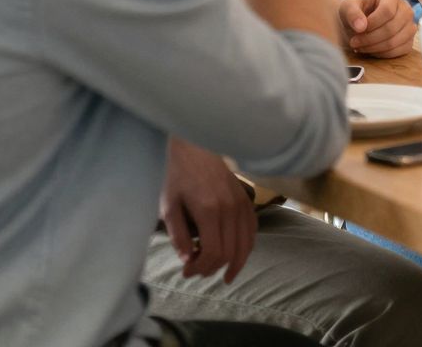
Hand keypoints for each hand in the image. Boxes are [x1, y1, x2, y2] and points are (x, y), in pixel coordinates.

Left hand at [159, 138, 257, 282]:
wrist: (196, 148)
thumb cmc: (177, 176)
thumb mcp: (168, 206)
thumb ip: (178, 235)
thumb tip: (187, 259)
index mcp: (209, 211)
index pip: (213, 252)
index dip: (201, 267)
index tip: (187, 271)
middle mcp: (230, 209)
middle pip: (230, 252)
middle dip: (213, 268)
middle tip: (196, 271)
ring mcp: (242, 204)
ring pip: (246, 244)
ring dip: (234, 263)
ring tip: (222, 273)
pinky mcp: (247, 200)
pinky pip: (253, 230)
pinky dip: (247, 246)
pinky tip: (237, 255)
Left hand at [340, 0, 415, 57]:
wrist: (359, 24)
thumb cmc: (355, 13)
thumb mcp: (347, 8)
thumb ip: (351, 13)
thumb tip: (361, 26)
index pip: (387, 11)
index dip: (372, 24)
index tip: (357, 31)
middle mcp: (405, 9)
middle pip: (392, 27)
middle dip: (371, 39)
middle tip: (354, 43)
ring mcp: (410, 25)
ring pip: (397, 40)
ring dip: (376, 48)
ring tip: (361, 47)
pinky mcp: (410, 40)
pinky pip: (401, 50)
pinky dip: (384, 54)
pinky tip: (372, 50)